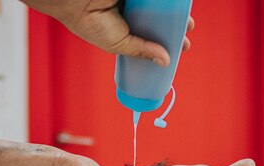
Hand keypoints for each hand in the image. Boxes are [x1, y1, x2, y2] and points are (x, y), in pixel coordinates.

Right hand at [22, 0, 194, 66]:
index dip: (169, 39)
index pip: (153, 33)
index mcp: (127, 26)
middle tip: (188, 29)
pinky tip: (178, 4)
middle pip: (161, 17)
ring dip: (175, 9)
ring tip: (188, 19)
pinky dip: (167, 1)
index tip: (183, 45)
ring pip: (160, 3)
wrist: (75, 1)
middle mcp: (132, 10)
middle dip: (177, 23)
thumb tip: (165, 61)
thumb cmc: (90, 24)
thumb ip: (141, 51)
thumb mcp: (119, 44)